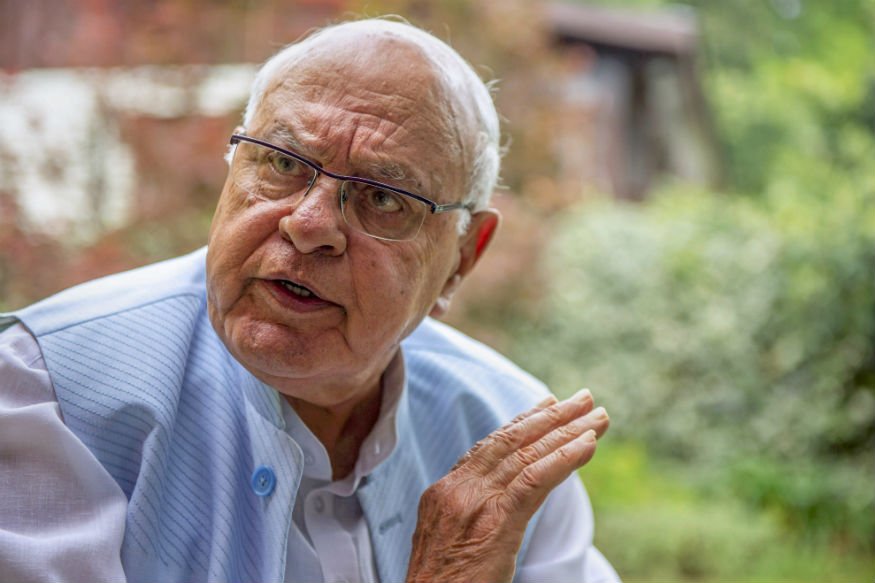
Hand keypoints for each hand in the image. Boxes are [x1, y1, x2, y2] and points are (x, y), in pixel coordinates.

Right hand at [406, 389, 608, 582]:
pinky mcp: (496, 521)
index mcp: (443, 492)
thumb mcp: (447, 543)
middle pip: (511, 441)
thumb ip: (469, 516)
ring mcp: (475, 502)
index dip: (522, 423)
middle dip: (551, 417)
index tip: (548, 405)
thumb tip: (497, 509)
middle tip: (584, 398)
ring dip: (568, 432)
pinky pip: (536, 480)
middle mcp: (458, 488)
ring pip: (528, 455)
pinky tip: (589, 443)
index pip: (488, 447)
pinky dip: (565, 458)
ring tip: (598, 417)